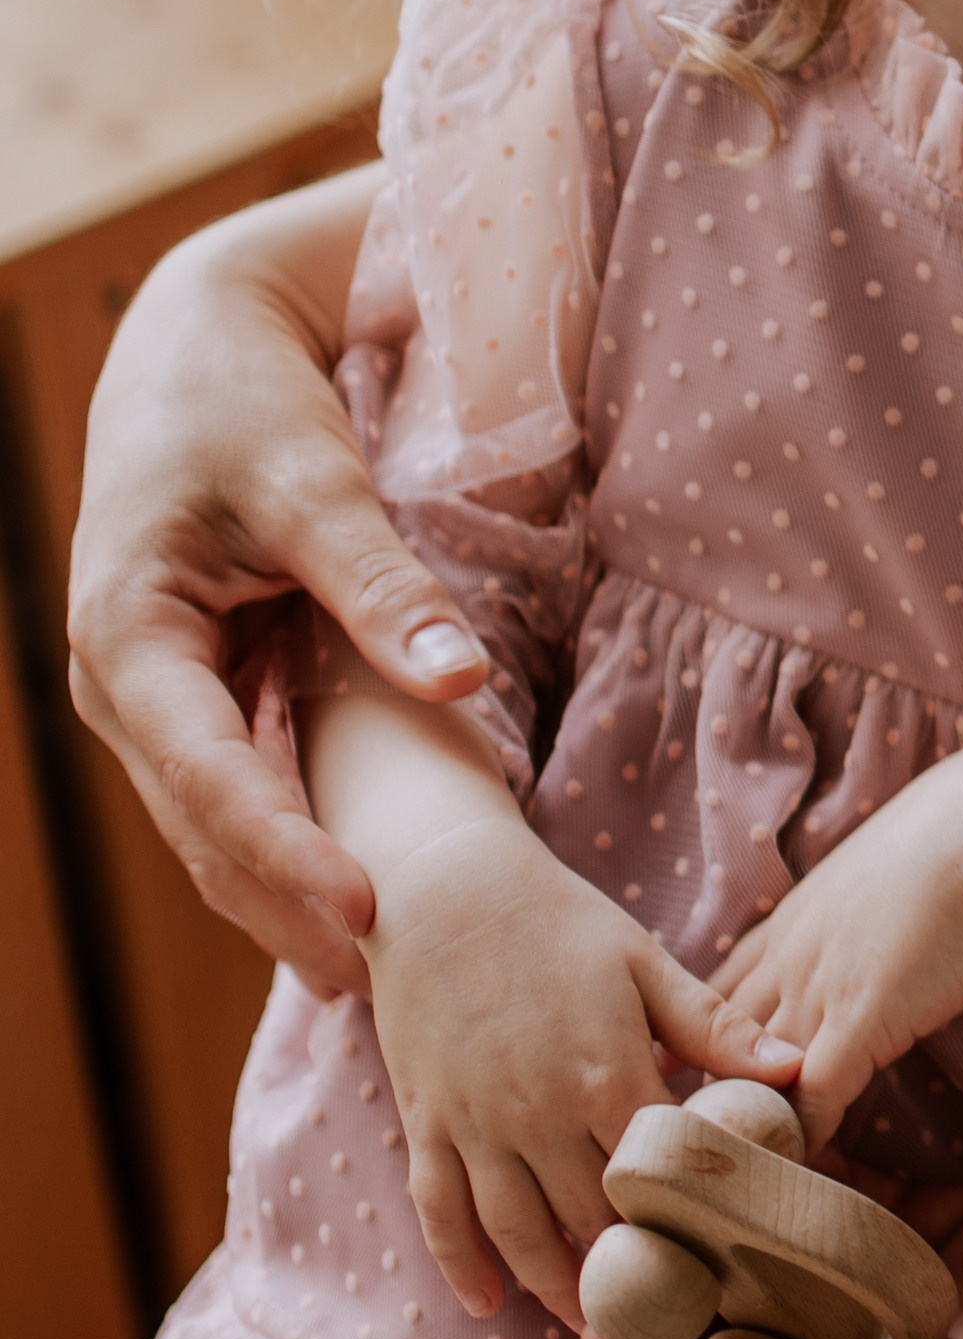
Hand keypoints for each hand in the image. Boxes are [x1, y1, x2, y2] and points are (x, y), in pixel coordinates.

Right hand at [66, 169, 486, 987]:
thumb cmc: (244, 402)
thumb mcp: (313, 482)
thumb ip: (383, 584)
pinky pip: (245, 788)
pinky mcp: (198, 696)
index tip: (366, 911)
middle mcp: (123, 688)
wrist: (198, 348)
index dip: (285, 854)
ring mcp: (156, 701)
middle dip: (284, 909)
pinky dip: (296, 843)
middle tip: (381, 991)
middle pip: (206, 826)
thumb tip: (462, 683)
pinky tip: (358, 898)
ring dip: (287, 896)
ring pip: (222, 823)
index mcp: (127, 639)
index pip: (208, 778)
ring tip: (375, 977)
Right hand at [364, 817, 799, 1328]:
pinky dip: (460, 1265)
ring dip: (551, 1286)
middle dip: (629, 1271)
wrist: (446, 886)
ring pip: (515, 1232)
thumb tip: (796, 1068)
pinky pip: (439, 1211)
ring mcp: (476, 1123)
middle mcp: (538, 1111)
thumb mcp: (644, 962)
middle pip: (588, 1218)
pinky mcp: (427, 1122)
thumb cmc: (558, 921)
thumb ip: (713, 1027)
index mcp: (606, 1072)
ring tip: (592, 1324)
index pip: (659, 1178)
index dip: (690, 1225)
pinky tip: (489, 1305)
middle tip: (669, 1315)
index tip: (723, 1265)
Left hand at [717, 734, 962, 1150]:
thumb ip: (932, 952)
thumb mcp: (921, 898)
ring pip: (743, 1078)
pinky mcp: (853, 1025)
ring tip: (714, 1182)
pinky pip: (806, 1104)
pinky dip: (798, 1145)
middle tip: (668, 1146)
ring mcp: (813, 992)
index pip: (718, 991)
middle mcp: (786, 958)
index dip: (697, 1039)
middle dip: (688, 1091)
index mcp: (794, 923)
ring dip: (735, 1128)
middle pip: (709, 1040)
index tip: (678, 1079)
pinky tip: (795, 1184)